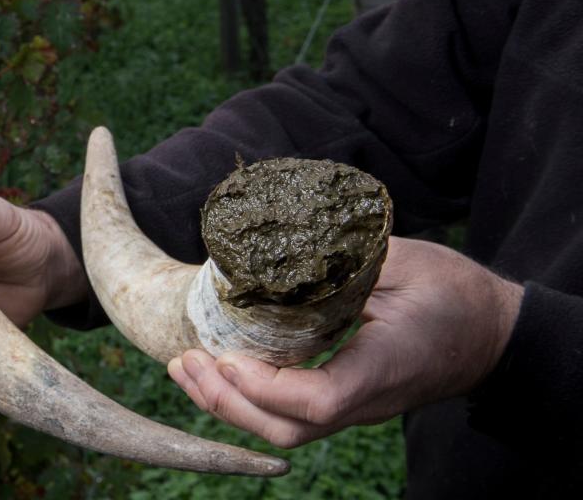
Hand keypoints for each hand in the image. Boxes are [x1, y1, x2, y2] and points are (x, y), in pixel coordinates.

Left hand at [167, 236, 523, 447]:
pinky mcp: (345, 399)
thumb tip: (275, 248)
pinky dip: (248, 398)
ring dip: (229, 404)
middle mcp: (365, 399)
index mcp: (383, 367)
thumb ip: (343, 260)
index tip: (226, 356)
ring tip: (186, 368)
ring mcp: (355, 406)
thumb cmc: (454, 294)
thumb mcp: (404, 262)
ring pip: (285, 427)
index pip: (318, 400)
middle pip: (287, 427)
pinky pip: (291, 413)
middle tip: (183, 360)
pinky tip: (220, 371)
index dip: (265, 386)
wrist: (492, 333)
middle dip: (226, 402)